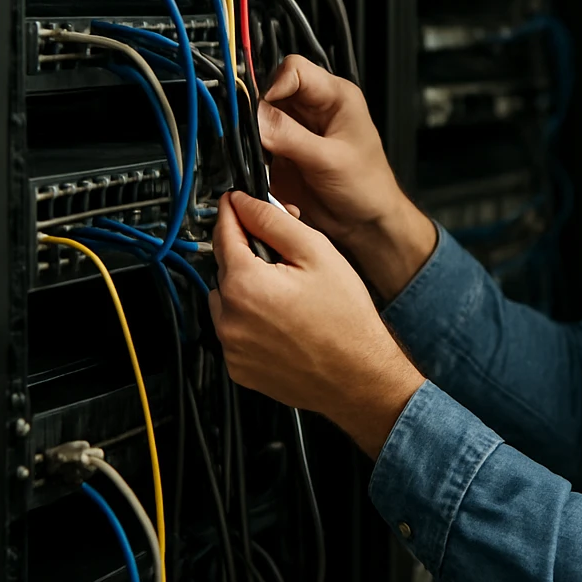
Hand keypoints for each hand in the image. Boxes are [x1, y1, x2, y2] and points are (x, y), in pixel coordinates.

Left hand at [209, 190, 424, 456]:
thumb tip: (244, 203)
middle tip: (286, 264)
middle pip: (224, 268)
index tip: (235, 203)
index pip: (223, 233)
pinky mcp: (238, 368)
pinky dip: (250, 324)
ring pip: (227, 301)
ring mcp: (231, 347)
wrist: (359, 377)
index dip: (232, 213)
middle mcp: (229, 318)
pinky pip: (234, 333)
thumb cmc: (346, 321)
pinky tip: (282, 325)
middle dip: (248, 258)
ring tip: (287, 301)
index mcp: (245, 284)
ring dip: (246, 293)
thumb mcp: (318, 254)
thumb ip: (274, 222)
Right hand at [258, 55, 435, 298]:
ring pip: (260, 118)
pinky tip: (265, 169)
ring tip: (264, 157)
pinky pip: (258, 143)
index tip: (261, 111)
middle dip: (259, 114)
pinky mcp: (284, 151)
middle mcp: (314, 107)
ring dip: (255, 137)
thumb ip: (290, 136)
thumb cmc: (366, 187)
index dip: (273, 85)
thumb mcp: (328, 159)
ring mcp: (297, 129)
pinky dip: (255, 155)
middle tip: (256, 138)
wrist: (365, 224)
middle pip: (270, 92)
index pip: (294, 69)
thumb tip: (255, 116)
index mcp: (335, 96)